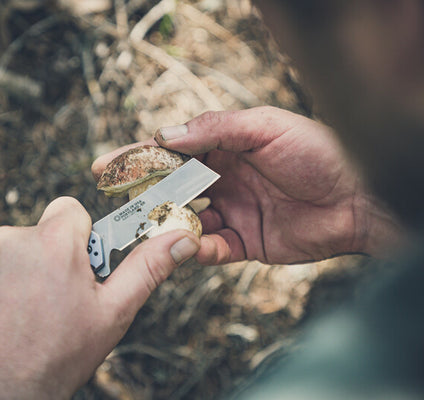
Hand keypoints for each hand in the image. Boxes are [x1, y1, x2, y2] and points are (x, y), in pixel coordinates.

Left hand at [0, 197, 198, 399]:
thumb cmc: (59, 358)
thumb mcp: (114, 313)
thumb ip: (147, 267)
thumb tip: (181, 237)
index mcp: (53, 241)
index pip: (68, 211)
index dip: (75, 239)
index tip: (74, 268)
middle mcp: (7, 240)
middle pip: (33, 235)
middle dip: (42, 260)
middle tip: (47, 303)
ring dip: (7, 277)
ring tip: (15, 317)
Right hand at [93, 107, 402, 265]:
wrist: (361, 199)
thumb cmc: (318, 153)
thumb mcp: (265, 127)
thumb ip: (215, 128)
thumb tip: (164, 135)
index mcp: (225, 147)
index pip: (172, 151)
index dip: (139, 157)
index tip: (106, 165)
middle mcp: (223, 180)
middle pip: (172, 188)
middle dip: (143, 196)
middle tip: (117, 204)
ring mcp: (232, 212)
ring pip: (186, 221)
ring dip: (168, 226)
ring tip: (150, 230)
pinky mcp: (245, 243)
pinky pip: (212, 249)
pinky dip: (198, 250)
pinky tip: (192, 247)